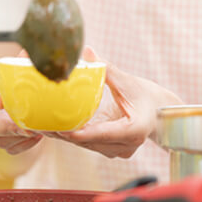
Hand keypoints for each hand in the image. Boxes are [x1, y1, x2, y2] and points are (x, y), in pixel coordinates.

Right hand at [0, 60, 43, 154]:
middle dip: (6, 128)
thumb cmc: (4, 77)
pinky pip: (10, 148)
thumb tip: (29, 54)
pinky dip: (26, 144)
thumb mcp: (8, 67)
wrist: (4, 93)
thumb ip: (19, 61)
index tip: (1, 102)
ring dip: (20, 137)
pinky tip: (38, 135)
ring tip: (39, 130)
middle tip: (26, 127)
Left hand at [44, 47, 182, 157]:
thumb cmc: (145, 95)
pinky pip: (89, 144)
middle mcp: (127, 145)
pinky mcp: (112, 151)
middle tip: (41, 125)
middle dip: (66, 134)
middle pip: (91, 141)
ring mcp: (120, 151)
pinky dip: (73, 136)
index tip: (63, 131)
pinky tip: (53, 128)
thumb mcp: (128, 81)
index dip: (83, 133)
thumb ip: (107, 69)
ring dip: (66, 137)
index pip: (105, 133)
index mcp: (134, 129)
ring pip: (88, 145)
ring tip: (41, 127)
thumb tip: (86, 51)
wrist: (160, 113)